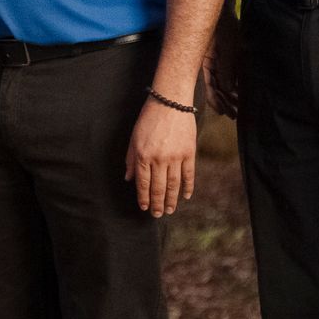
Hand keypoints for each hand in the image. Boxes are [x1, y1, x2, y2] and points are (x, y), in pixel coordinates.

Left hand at [124, 98, 196, 216]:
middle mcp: (159, 159)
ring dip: (172, 200)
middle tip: (158, 214)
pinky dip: (188, 187)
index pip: (143, 183)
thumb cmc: (148, 119)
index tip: (144, 208)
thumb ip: (131, 159)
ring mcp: (175, 157)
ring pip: (173, 185)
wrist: (170, 103)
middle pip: (158, 187)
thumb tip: (128, 178)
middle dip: (157, 203)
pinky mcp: (189, 153)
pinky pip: (189, 175)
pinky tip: (185, 196)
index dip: (143, 197)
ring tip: (170, 210)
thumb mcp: (134, 138)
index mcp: (143, 155)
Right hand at [204, 10, 241, 119]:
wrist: (223, 9)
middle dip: (224, 102)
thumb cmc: (223, 27)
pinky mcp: (221, 55)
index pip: (209, 88)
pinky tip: (238, 90)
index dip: (217, 102)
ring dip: (228, 94)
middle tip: (234, 115)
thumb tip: (228, 90)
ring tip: (238, 106)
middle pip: (214, 87)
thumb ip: (226, 69)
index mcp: (205, 64)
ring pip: (220, 82)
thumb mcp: (227, 49)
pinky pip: (224, 73)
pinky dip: (231, 83)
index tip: (225, 113)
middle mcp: (208, 64)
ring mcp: (214, 60)